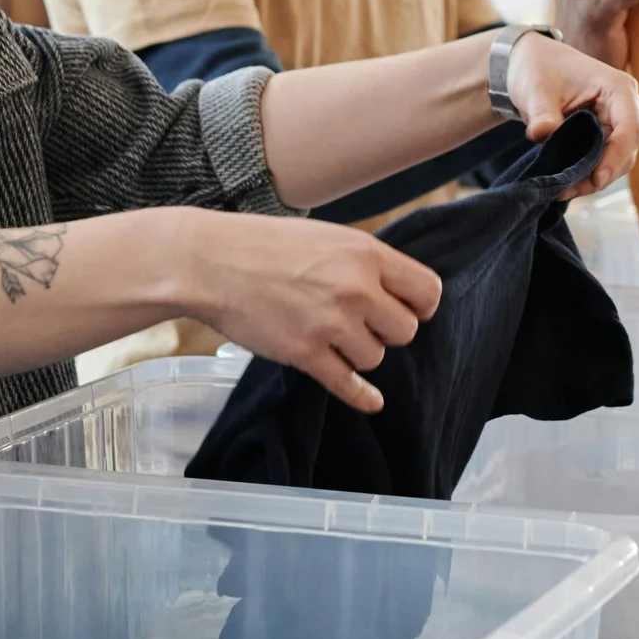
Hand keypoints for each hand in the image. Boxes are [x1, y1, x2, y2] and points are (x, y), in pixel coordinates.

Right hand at [165, 209, 440, 412]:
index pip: (427, 291)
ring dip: (359, 353)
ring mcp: (331, 324)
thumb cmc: (266, 244)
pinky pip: (348, 384)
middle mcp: (356, 289)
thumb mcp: (328, 237)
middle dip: (387, 331)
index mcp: (366, 254)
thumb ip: (366, 263)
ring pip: (376, 357)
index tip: (406, 310)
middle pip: (406, 330)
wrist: (210, 262)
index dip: (419, 305)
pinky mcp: (305, 353)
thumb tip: (397, 289)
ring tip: (332, 336)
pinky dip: (361, 396)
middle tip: (362, 323)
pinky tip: (372, 401)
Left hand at [506, 30, 638, 196]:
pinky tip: (567, 182)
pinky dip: (590, 172)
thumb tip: (543, 135)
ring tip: (563, 189)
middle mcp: (627, 104)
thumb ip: (542, 114)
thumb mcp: (536, 90)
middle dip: (602, 173)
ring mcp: (620, 119)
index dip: (615, 157)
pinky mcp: (609, 131)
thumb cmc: (538, 68)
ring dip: (595, 177)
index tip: (595, 179)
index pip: (629, 128)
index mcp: (618, 88)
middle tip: (568, 189)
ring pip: (620, 158)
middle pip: (628, 149)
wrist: (533, 63)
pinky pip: (607, 157)